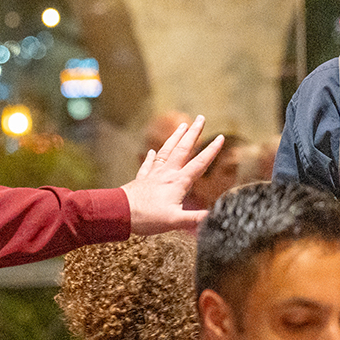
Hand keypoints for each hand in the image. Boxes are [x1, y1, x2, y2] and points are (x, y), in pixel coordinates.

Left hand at [122, 116, 222, 234]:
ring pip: (166, 151)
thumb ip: (196, 219)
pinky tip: (152, 152)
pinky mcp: (141, 180)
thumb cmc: (147, 217)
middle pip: (183, 149)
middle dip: (193, 133)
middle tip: (201, 118)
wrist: (119, 212)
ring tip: (182, 125)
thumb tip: (215, 217)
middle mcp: (167, 174)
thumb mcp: (175, 221)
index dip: (211, 151)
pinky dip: (151, 157)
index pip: (199, 164)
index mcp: (178, 182)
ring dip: (175, 137)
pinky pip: (148, 165)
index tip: (220, 137)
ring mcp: (153, 175)